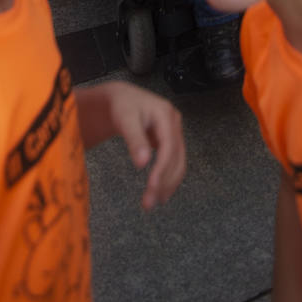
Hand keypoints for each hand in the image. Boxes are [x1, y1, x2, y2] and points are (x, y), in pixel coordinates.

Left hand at [80, 80, 185, 210]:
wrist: (122, 99)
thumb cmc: (122, 106)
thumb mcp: (125, 119)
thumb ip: (134, 140)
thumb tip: (142, 164)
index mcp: (166, 115)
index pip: (169, 147)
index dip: (162, 169)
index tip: (152, 188)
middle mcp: (175, 123)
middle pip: (176, 157)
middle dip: (165, 182)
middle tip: (149, 203)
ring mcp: (174, 132)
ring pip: (178, 162)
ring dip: (168, 183)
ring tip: (153, 201)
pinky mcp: (170, 140)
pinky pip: (173, 161)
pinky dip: (168, 177)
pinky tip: (160, 191)